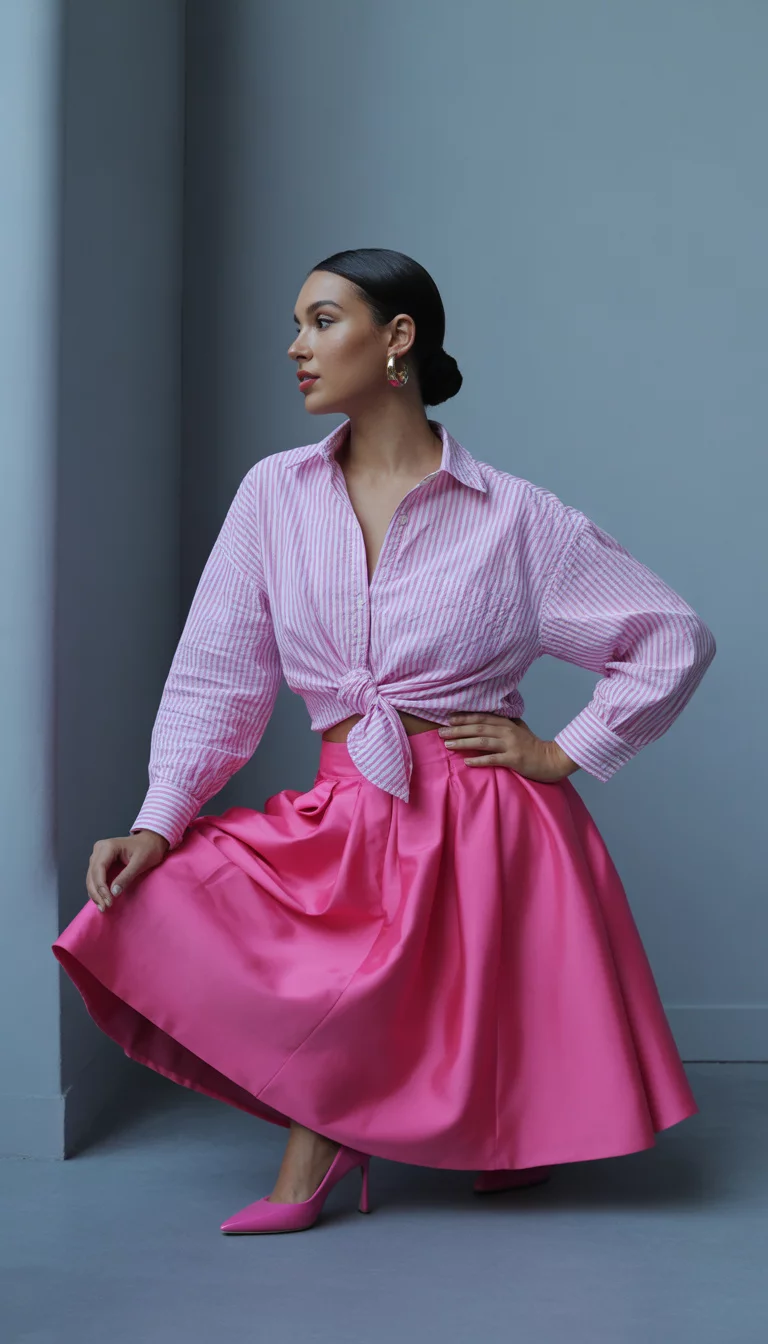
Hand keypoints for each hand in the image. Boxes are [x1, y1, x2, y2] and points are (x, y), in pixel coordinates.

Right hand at [86, 830, 169, 912]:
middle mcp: (99, 849)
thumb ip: (127, 876)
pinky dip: (97, 889)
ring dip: (95, 893)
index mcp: (107, 847)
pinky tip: (101, 899)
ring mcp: (98, 855)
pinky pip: (95, 877)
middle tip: (104, 907)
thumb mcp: (140, 862)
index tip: (108, 901)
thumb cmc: (148, 849)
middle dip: (96, 892)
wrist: (152, 840)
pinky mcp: (101, 861)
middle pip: (92, 874)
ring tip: (102, 907)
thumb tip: (114, 893)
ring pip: (91, 877)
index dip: (101, 887)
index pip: (98, 869)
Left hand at [438, 712, 579, 783]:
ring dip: (463, 742)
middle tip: (440, 731)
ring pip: (482, 742)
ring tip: (448, 744)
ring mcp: (510, 745)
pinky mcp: (514, 759)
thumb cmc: (533, 745)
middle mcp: (507, 731)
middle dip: (458, 729)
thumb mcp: (520, 728)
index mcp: (507, 723)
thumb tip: (488, 717)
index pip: (481, 718)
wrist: (552, 759)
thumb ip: (505, 722)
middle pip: (478, 728)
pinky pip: (493, 759)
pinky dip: (479, 760)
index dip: (464, 717)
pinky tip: (467, 762)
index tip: (447, 718)